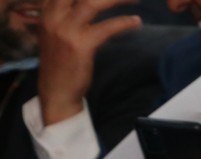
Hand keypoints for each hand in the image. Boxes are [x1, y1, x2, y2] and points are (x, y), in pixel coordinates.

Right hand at [37, 0, 140, 125]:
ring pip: (92, 3)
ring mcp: (66, 30)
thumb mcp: (56, 32)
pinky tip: (136, 22)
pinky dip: (124, 22)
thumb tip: (89, 4)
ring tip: (135, 0)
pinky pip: (106, 27)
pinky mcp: (80, 45)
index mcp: (47, 12)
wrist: (56, 91)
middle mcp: (53, 17)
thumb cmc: (61, 62)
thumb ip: (66, 15)